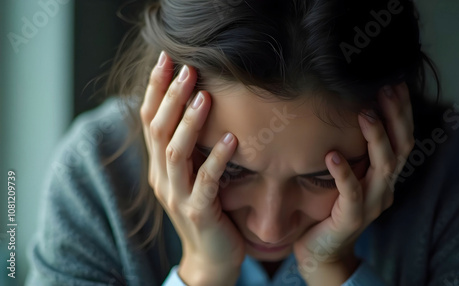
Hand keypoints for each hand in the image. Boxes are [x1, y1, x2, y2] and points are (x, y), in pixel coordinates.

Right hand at [140, 51, 244, 284]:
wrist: (210, 257)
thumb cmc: (206, 208)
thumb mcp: (191, 173)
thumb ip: (188, 146)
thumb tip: (195, 105)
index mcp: (159, 165)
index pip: (149, 120)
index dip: (154, 89)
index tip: (166, 59)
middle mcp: (162, 178)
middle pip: (158, 130)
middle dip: (170, 97)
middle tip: (187, 69)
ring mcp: (178, 196)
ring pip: (175, 153)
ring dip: (189, 123)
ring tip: (205, 96)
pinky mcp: (199, 212)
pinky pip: (206, 183)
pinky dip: (216, 159)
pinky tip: (231, 139)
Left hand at [293, 83, 413, 283]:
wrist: (321, 248)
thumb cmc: (330, 206)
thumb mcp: (348, 175)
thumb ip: (353, 152)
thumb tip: (346, 112)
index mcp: (385, 176)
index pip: (402, 138)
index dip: (402, 111)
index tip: (395, 82)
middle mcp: (385, 188)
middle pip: (401, 148)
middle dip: (396, 116)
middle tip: (386, 88)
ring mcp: (372, 204)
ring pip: (383, 167)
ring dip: (376, 138)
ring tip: (364, 113)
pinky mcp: (352, 219)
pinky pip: (352, 194)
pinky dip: (344, 173)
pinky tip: (332, 155)